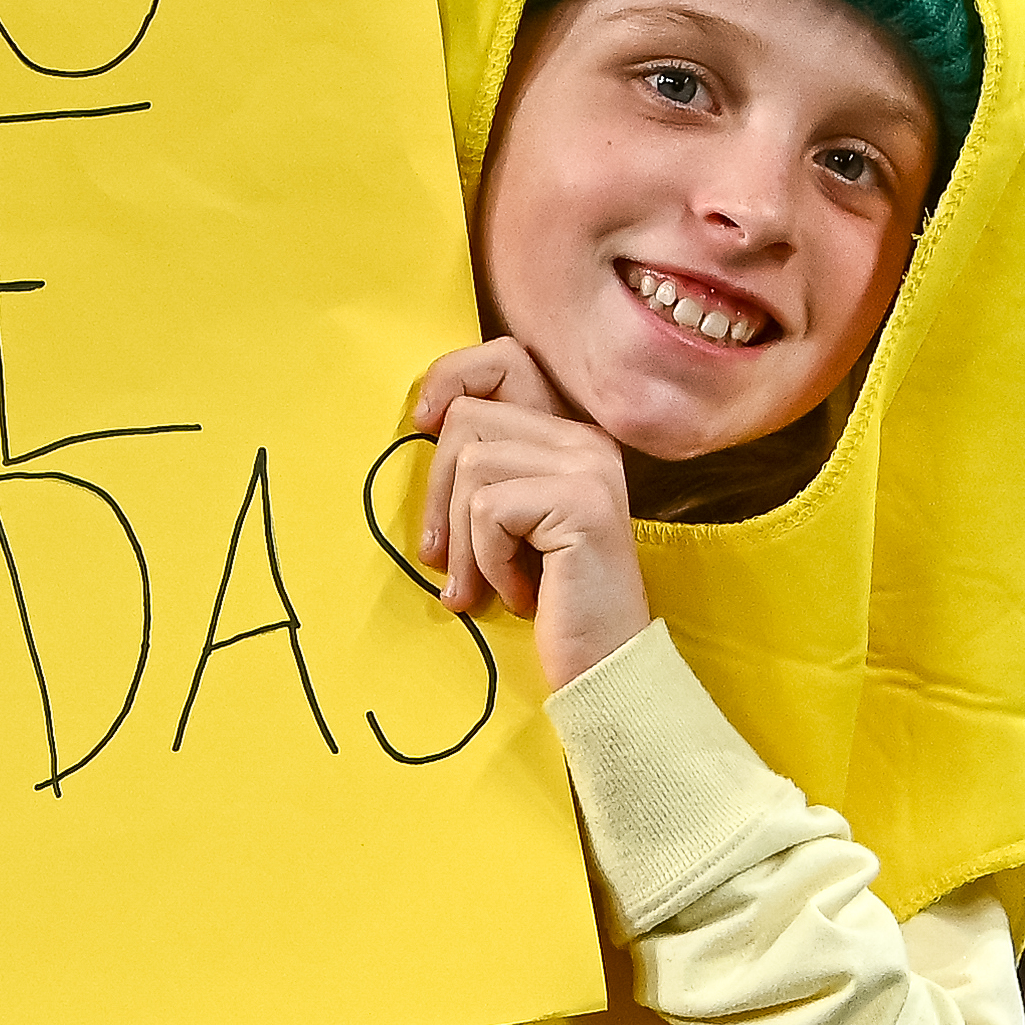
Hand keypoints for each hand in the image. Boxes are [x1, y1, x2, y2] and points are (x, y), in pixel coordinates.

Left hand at [413, 339, 651, 690]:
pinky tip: (519, 594)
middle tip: (443, 560)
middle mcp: (586, 440)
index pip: (503, 360)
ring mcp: (589, 466)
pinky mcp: (582, 501)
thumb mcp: (506, 520)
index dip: (451, 378)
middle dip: (439, 495)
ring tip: (484, 585)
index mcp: (570, 435)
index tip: (420, 424)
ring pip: (472, 467)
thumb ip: (482, 466)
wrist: (604, 664)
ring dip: (463, 541)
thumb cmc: (547, 598)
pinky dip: (488, 560)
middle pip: (468, 420)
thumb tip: (422, 420)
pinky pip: (488, 510)